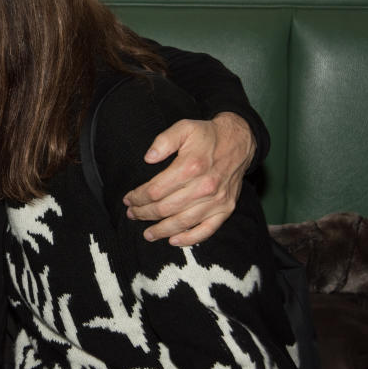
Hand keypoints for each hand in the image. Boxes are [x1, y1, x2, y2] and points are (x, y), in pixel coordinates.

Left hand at [123, 112, 255, 245]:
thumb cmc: (207, 135)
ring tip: (147, 233)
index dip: (138, 197)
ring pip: (182, 222)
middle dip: (144, 213)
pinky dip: (189, 239)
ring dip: (161, 230)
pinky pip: (206, 230)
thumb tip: (148, 158)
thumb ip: (164, 141)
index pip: (156, 190)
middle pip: (165, 208)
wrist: (239, 141)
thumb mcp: (184, 128)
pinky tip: (173, 240)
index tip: (128, 199)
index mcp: (190, 167)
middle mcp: (204, 187)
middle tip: (132, 214)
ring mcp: (216, 201)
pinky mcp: (225, 209)